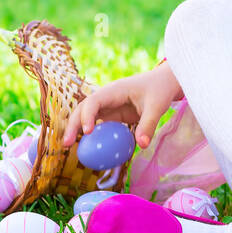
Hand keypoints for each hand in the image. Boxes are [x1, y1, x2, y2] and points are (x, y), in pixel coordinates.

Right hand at [62, 64, 182, 151]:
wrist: (164, 82)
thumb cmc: (160, 90)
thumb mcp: (157, 106)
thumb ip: (148, 124)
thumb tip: (141, 145)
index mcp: (114, 90)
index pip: (94, 101)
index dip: (87, 115)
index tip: (87, 131)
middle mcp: (107, 97)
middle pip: (83, 109)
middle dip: (73, 124)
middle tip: (67, 144)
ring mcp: (109, 106)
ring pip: (87, 117)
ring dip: (77, 130)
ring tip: (68, 147)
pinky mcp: (113, 115)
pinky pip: (99, 126)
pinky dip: (91, 136)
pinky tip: (88, 150)